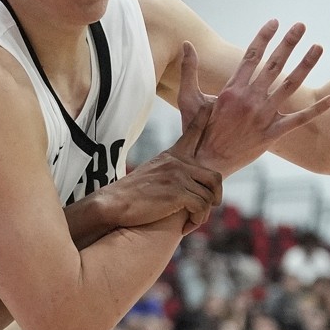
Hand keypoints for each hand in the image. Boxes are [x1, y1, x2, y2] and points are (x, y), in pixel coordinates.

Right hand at [95, 100, 222, 232]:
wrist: (113, 203)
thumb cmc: (132, 194)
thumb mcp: (154, 174)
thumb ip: (173, 173)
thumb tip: (190, 185)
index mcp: (172, 155)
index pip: (192, 133)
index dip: (203, 118)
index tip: (210, 103)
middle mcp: (177, 162)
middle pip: (215, 177)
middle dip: (215, 198)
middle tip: (205, 209)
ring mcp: (178, 175)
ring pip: (209, 197)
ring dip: (202, 214)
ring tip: (189, 221)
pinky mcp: (177, 192)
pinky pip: (201, 207)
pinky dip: (196, 221)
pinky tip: (185, 226)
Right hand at [177, 21, 329, 177]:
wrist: (205, 163)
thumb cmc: (194, 131)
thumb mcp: (187, 98)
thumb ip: (189, 70)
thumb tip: (186, 44)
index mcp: (232, 89)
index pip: (251, 56)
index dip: (264, 37)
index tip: (275, 22)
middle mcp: (251, 99)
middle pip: (274, 65)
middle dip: (289, 43)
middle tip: (301, 25)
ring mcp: (264, 116)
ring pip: (290, 85)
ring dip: (306, 65)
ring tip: (318, 47)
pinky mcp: (272, 134)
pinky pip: (299, 120)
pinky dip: (316, 110)